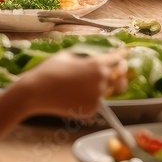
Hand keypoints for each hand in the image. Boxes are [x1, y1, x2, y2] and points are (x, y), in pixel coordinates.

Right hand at [9, 48, 129, 118]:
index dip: (122, 54)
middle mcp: (101, 79)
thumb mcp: (69, 55)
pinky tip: (78, 95)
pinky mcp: (92, 109)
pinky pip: (98, 102)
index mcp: (97, 63)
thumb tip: (94, 55)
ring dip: (107, 85)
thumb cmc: (49, 70)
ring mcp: (98, 95)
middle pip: (120, 74)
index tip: (126, 52)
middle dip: (120, 71)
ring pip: (110, 89)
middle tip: (116, 70)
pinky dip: (92, 98)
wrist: (35, 92)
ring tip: (94, 83)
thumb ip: (86, 56)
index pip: (118, 58)